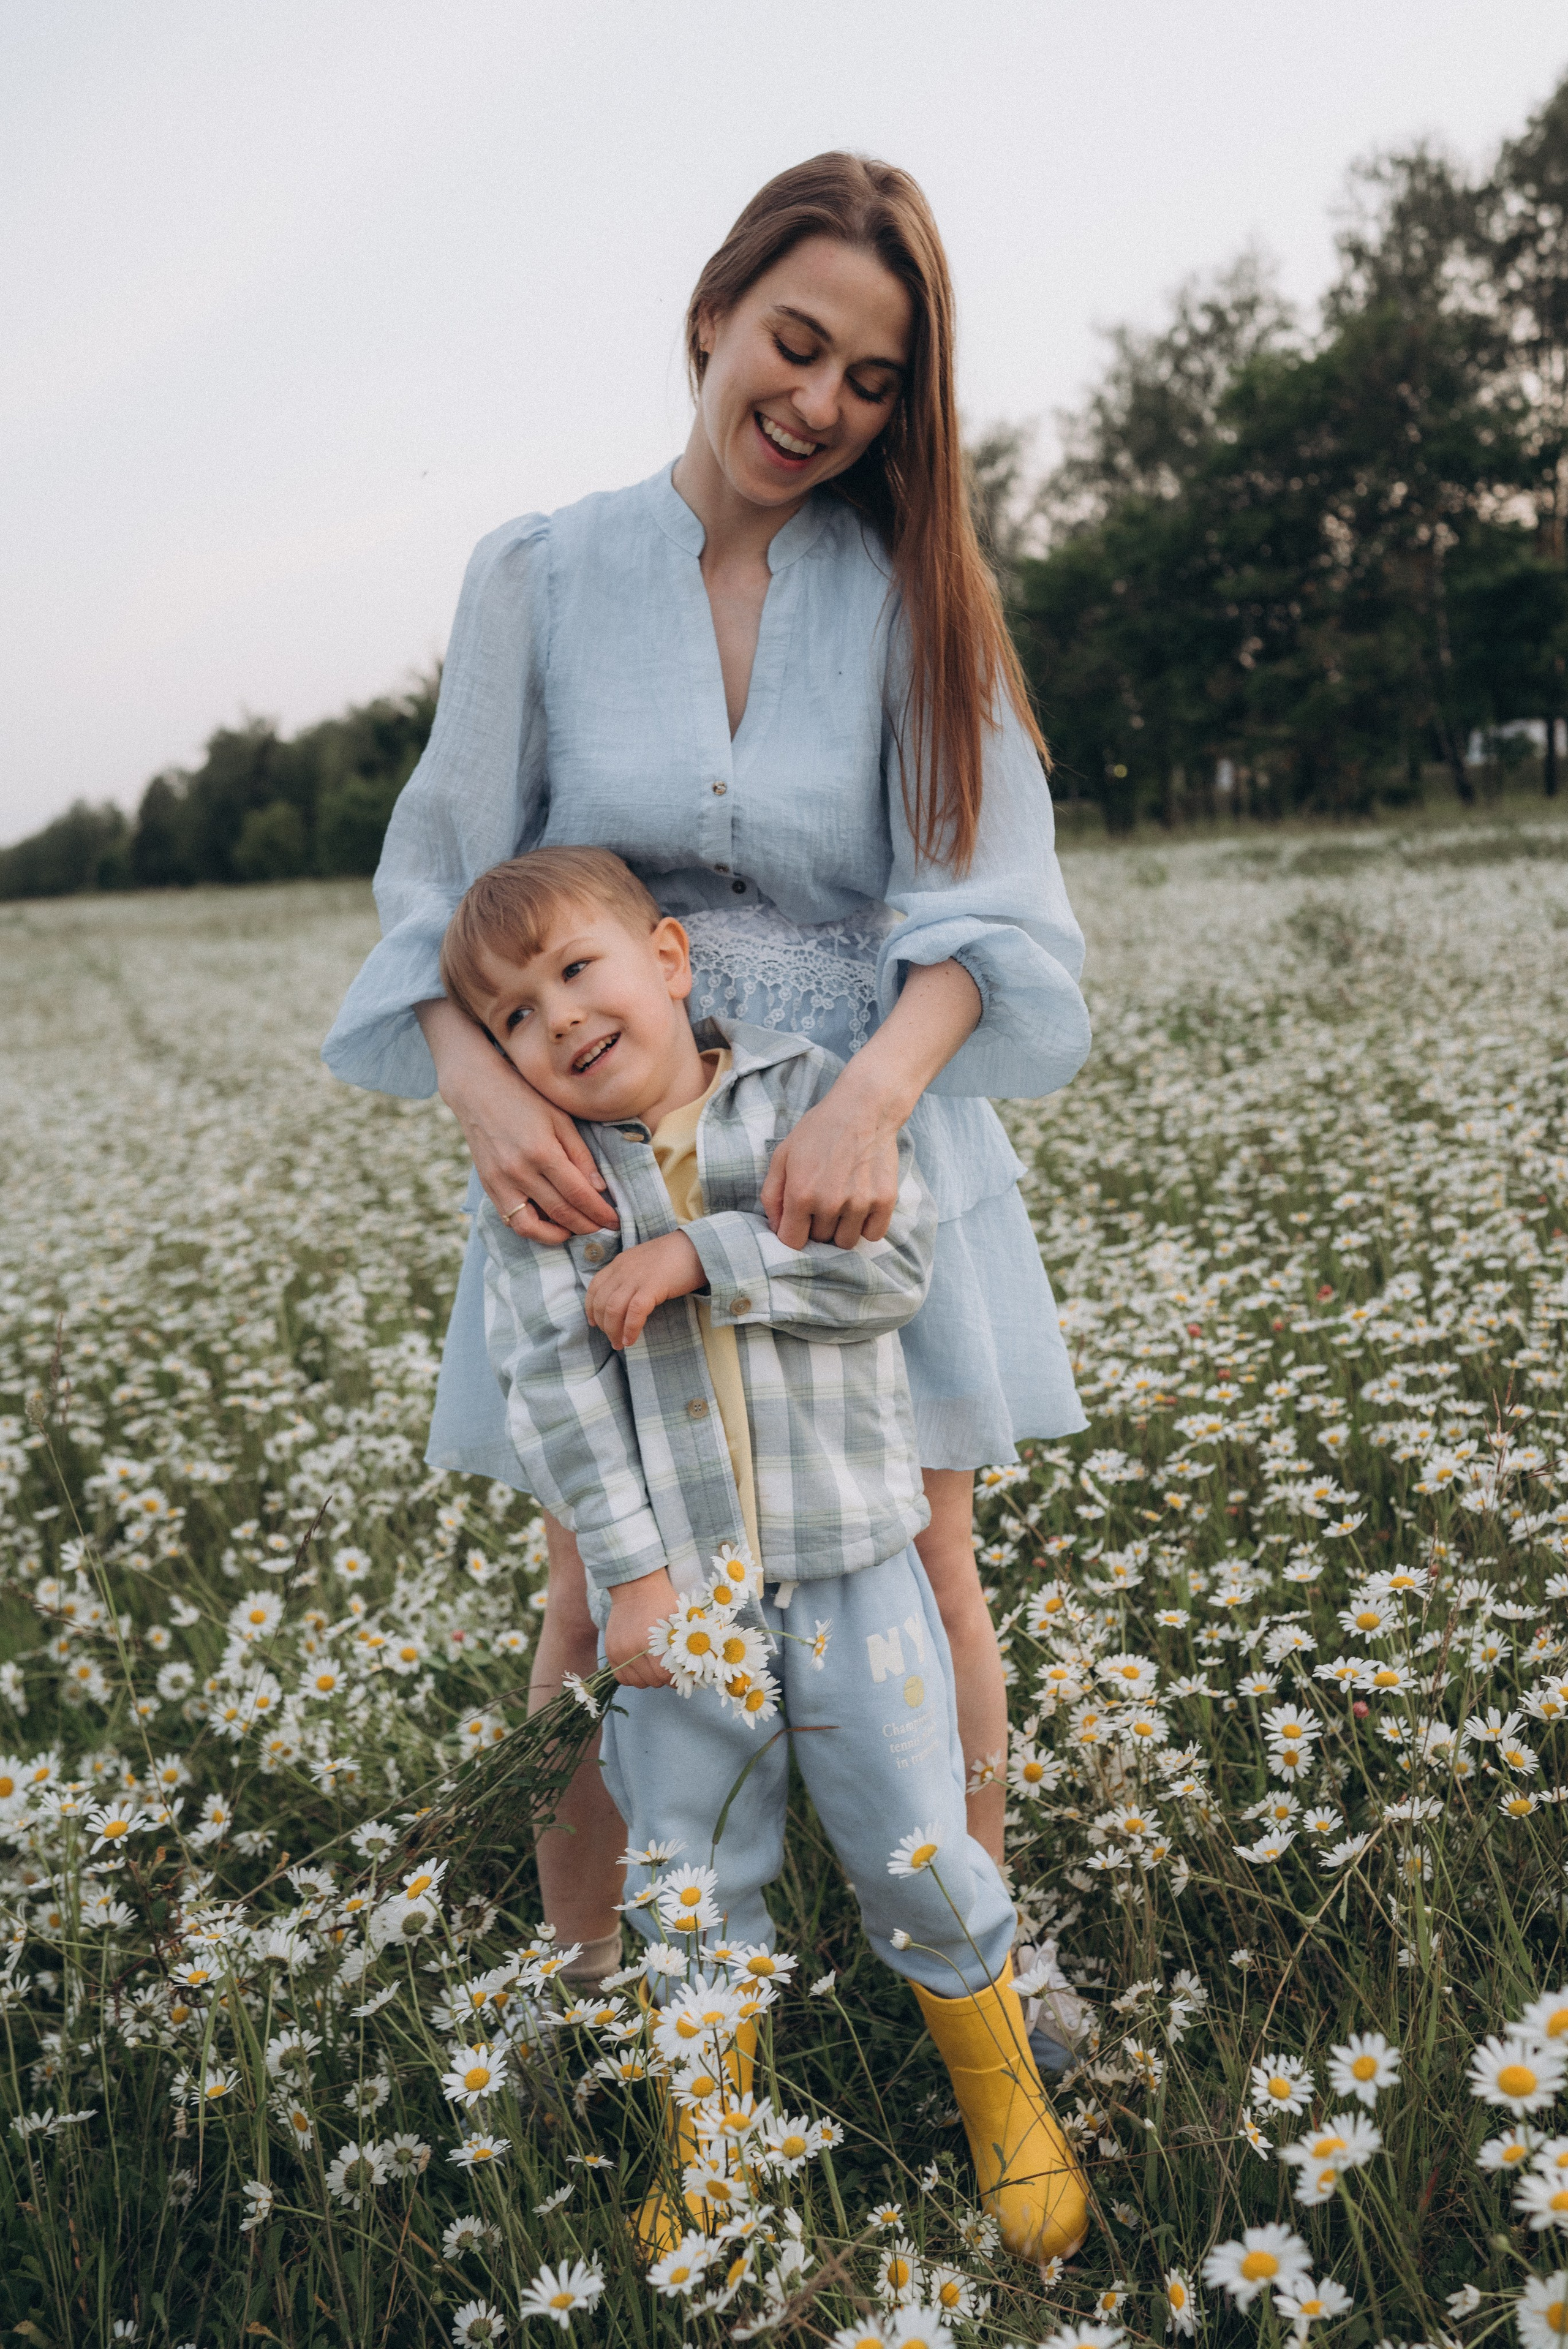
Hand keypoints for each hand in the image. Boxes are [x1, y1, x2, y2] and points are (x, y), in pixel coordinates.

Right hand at [416, 997, 618, 1243]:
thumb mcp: (560, 1118)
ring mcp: (499, 1182)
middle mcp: (519, 1171)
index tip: (616, 1220)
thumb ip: (580, 1155)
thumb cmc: (524, 1098)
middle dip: (587, 1226)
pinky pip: (511, 1219)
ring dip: (558, 1235)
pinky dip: (533, 1228)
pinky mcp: (488, 1186)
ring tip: (576, 1229)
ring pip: (531, 1227)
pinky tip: (550, 1222)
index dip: (599, 1212)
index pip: (578, 1194)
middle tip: (604, 1228)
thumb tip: (599, 1189)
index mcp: (542, 1151)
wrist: (477, 1090)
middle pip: (560, 1213)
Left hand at [585, 1233, 705, 1350]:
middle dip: (603, 1325)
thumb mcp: (644, 1262)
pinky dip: (630, 1329)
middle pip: (601, 1302)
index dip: (590, 1308)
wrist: (697, 1246)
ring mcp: (636, 1277)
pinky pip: (634, 1312)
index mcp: (620, 1262)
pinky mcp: (652, 1286)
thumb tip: (625, 1300)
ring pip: (613, 1309)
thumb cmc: (676, 1256)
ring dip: (613, 1331)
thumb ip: (631, 1276)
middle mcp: (623, 1269)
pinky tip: (630, 1339)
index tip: (594, 1323)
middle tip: (612, 1340)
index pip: (595, 1287)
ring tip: (620, 1344)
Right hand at [606, 1567, 678, 1686]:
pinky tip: (641, 1666)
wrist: (636, 1587)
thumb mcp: (679, 1622)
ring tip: (655, 1666)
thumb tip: (694, 1673)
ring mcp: (619, 1652)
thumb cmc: (663, 1603)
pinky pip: (621, 1677)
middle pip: (652, 1681)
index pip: (665, 1676)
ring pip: (637, 1682)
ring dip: (648, 1678)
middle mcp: (631, 1650)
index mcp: (651, 1642)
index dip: (677, 1677)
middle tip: (670, 1668)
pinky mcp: (610, 1652)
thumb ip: (686, 1647)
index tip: (683, 1674)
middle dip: (665, 1678)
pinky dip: (633, 1676)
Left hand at [760, 1076, 901, 1248]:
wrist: (863, 1108)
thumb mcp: (782, 1156)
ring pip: (846, 1241)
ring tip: (842, 1203)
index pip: (792, 1242)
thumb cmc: (818, 1130)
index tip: (798, 1221)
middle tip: (822, 1200)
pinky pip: (873, 1235)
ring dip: (841, 1228)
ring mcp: (859, 1204)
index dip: (792, 1233)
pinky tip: (861, 1206)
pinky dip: (866, 1226)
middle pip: (819, 1240)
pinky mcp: (885, 1201)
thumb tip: (776, 1228)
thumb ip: (772, 1195)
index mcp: (800, 1194)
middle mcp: (830, 1204)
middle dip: (816, 1225)